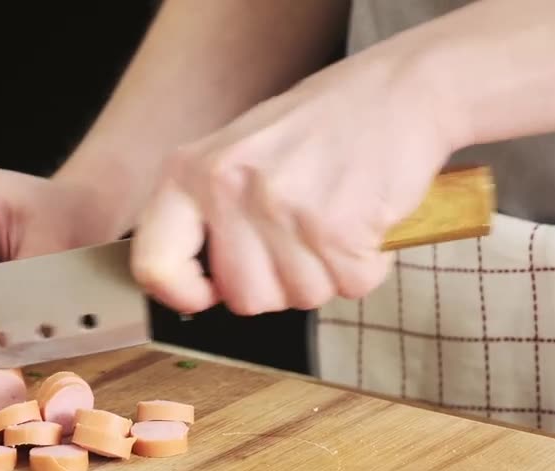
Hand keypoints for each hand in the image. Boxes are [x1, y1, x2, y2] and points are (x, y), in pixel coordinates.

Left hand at [129, 51, 458, 314]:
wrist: (400, 88)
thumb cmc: (320, 126)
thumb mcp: (238, 153)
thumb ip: (210, 215)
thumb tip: (202, 289)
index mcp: (190, 172)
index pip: (154, 265)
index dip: (183, 294)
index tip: (209, 293)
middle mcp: (227, 188)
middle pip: (245, 299)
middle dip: (281, 283)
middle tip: (303, 236)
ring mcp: (281, 207)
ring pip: (301, 297)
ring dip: (328, 273)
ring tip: (336, 218)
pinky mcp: (336, 227)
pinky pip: (350, 285)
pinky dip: (366, 266)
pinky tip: (365, 220)